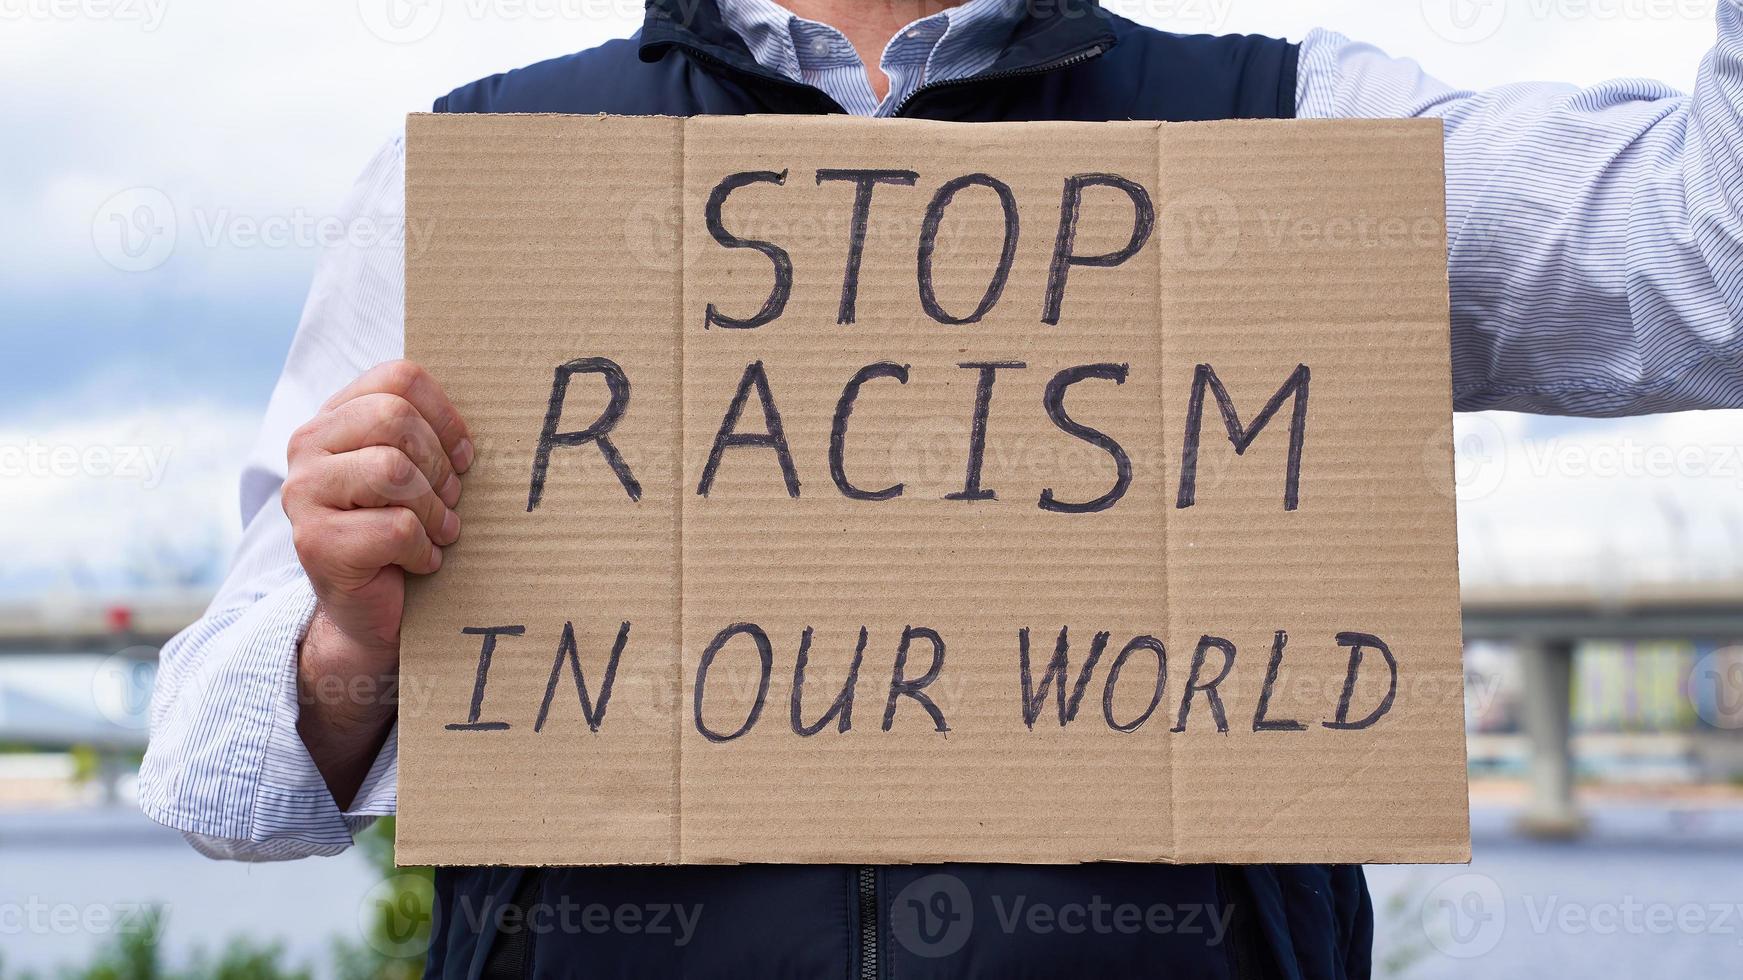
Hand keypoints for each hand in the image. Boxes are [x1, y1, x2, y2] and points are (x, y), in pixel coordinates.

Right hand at [283, 360, 472, 804]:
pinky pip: (395, 527)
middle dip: (439, 466)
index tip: (463, 457)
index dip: (446, 416)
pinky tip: (418, 563)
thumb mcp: (419, 471)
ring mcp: (302, 494)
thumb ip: (431, 432)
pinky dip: (422, 549)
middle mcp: (306, 446)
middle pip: (395, 419)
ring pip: (394, 470)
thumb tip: (508, 401)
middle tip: (450, 501)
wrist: (370, 614)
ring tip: (436, 532)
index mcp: (335, 417)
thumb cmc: (405, 532)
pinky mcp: (314, 543)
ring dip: (433, 509)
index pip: (399, 377)